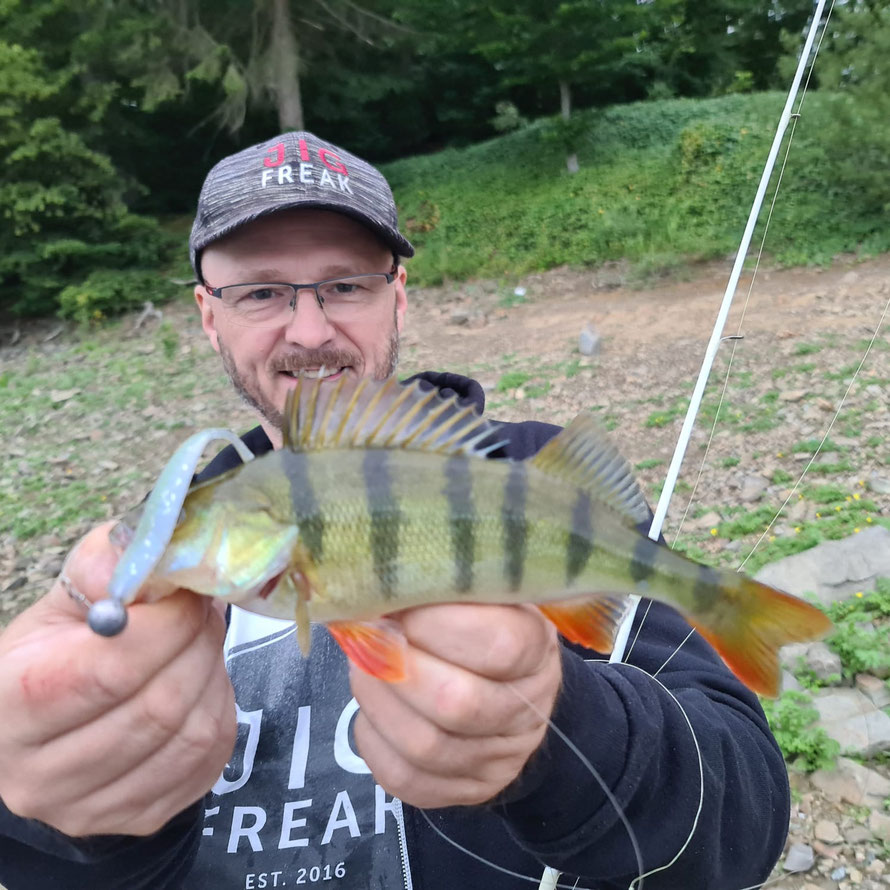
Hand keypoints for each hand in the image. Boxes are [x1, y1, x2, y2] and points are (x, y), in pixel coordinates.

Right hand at [0, 522, 236, 836]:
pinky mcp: (138, 818)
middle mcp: (38, 772)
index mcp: (11, 704)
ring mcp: (89, 806)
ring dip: (214, 675)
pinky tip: (202, 685)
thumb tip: (157, 548)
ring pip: (190, 734)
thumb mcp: (65, 602)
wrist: (49, 729)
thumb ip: (106, 566)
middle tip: (204, 611)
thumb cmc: (57, 655)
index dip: (168, 625)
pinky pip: (209, 759)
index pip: (109, 670)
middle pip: (158, 706)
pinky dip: (220, 710)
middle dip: (198, 645)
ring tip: (203, 643)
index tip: (188, 592)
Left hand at [350, 603, 561, 808]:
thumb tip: (384, 579)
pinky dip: (374, 738)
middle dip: (396, 666)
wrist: (516, 689)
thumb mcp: (486, 591)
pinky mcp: (464, 790)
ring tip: (362, 663)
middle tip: (368, 633)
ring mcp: (497, 760)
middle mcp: (526, 711)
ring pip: (424, 745)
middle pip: (456, 703)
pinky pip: (405, 777)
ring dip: (377, 698)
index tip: (401, 604)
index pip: (499, 645)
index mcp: (537, 650)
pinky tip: (373, 705)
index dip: (438, 625)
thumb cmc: (488, 623)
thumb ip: (449, 583)